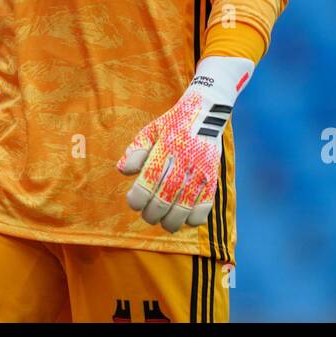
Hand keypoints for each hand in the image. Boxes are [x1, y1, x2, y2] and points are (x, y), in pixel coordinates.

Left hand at [116, 56, 253, 232]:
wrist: (205, 113)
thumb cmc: (172, 126)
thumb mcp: (150, 131)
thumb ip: (135, 151)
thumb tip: (123, 171)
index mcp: (165, 148)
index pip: (148, 181)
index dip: (137, 198)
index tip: (134, 202)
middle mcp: (183, 160)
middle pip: (164, 198)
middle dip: (152, 214)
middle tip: (148, 215)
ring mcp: (200, 171)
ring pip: (184, 206)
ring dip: (171, 221)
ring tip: (164, 223)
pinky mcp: (212, 178)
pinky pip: (205, 206)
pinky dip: (194, 218)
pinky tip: (186, 219)